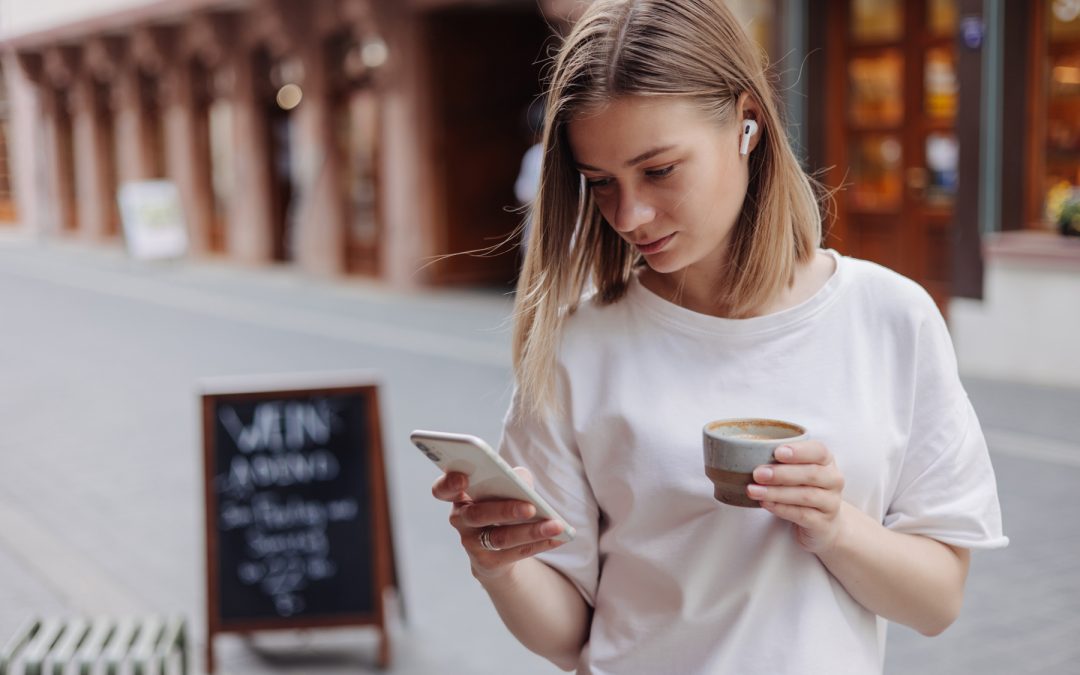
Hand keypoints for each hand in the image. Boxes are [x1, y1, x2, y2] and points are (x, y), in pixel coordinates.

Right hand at [432, 467, 565, 579]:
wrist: (498, 543)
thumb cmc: (501, 501)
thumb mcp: (505, 485)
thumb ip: (512, 477)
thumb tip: (522, 483)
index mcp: (458, 495)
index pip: (442, 489)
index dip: (449, 484)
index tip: (463, 477)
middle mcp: (460, 519)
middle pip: (478, 514)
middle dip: (505, 510)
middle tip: (530, 507)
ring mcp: (472, 543)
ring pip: (500, 538)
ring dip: (531, 532)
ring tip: (556, 525)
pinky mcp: (487, 562)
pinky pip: (515, 554)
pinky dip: (539, 544)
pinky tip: (559, 538)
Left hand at [746, 441, 846, 553]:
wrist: (824, 525)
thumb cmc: (803, 490)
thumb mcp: (797, 472)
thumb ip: (781, 462)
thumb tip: (747, 455)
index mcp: (826, 461)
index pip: (819, 451)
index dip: (799, 451)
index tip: (778, 452)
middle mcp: (833, 480)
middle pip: (811, 473)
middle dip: (782, 473)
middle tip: (758, 473)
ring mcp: (830, 503)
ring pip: (805, 495)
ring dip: (776, 492)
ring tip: (753, 490)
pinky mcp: (823, 523)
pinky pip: (802, 514)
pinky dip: (781, 508)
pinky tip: (765, 504)